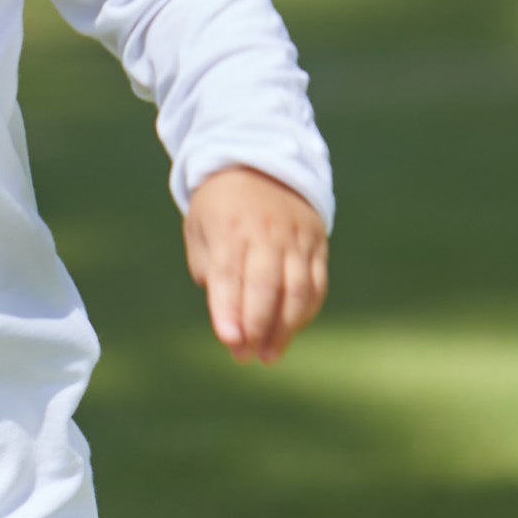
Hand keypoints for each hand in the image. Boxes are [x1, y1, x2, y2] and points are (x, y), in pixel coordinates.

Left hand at [183, 165, 326, 364]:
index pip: (229, 274)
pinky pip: (316, 284)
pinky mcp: (317, 244)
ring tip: (269, 355)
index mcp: (230, 226)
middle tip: (243, 356)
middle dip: (256, 326)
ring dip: (284, 328)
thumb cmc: (220, 205)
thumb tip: (226, 312)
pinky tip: (289, 330)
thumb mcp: (200, 227)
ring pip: (297, 290)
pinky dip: (305, 312)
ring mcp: (297, 238)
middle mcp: (267, 232)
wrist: (261, 161)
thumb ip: (208, 268)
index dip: (228, 310)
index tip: (228, 340)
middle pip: (266, 286)